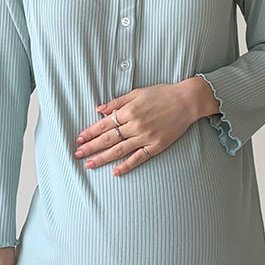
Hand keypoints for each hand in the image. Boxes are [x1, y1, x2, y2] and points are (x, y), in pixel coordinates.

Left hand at [73, 83, 198, 175]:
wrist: (187, 101)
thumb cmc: (162, 94)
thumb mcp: (137, 92)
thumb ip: (117, 101)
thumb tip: (99, 109)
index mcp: (129, 111)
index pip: (104, 124)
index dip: (90, 132)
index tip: (79, 139)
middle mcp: (135, 125)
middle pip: (108, 139)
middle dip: (91, 147)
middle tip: (77, 154)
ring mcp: (145, 137)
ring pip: (119, 150)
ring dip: (103, 158)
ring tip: (89, 165)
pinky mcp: (156, 146)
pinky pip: (138, 158)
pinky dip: (126, 165)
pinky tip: (115, 172)